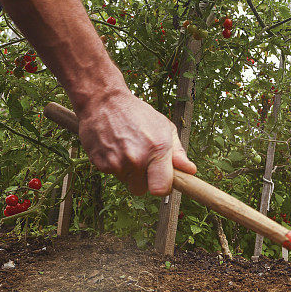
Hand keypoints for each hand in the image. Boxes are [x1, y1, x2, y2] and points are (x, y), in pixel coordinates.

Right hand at [76, 91, 197, 195]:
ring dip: (128, 172)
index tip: (162, 180)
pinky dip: (114, 165)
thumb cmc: (137, 113)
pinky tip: (116, 148)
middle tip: (142, 161)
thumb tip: (190, 170)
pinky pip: (112, 175)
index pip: (161, 189)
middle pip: (142, 190)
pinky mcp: (101, 164)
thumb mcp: (164, 127)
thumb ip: (178, 152)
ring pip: (127, 182)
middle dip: (144, 179)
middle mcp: (137, 159)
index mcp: (157, 149)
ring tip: (128, 149)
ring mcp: (117, 163)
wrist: (104, 102)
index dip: (163, 187)